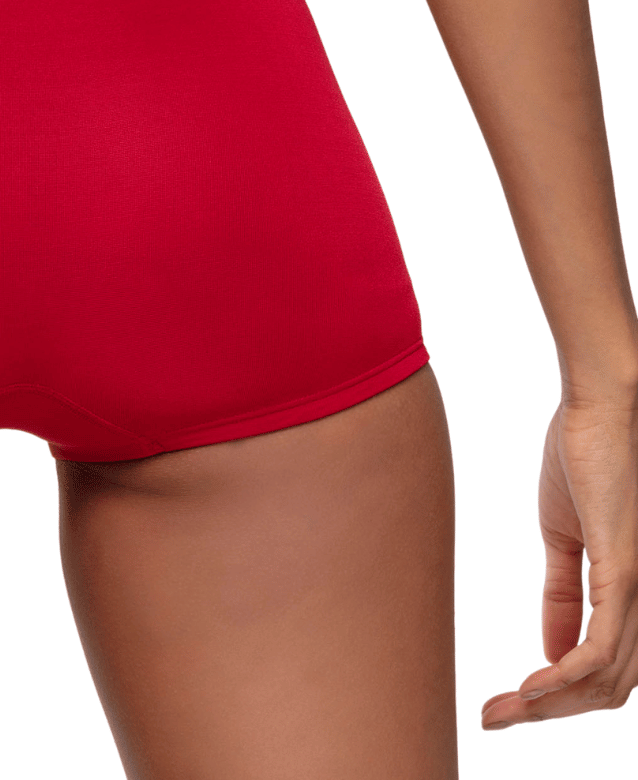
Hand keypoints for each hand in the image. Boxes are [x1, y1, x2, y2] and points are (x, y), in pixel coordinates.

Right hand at [482, 398, 637, 728]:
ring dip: (550, 705)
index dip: (561, 698)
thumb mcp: (563, 534)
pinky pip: (599, 647)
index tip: (508, 704)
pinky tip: (531, 688)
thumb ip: (562, 593)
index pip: (604, 668)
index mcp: (633, 594)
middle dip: (551, 713)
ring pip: (606, 680)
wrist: (602, 404)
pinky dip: (565, 679)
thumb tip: (552, 651)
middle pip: (609, 688)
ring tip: (503, 709)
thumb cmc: (586, 454)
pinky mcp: (626, 573)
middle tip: (496, 717)